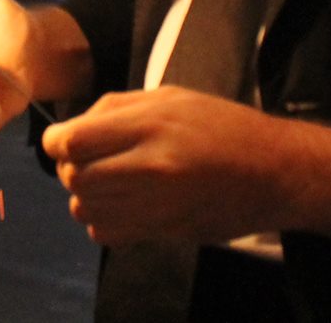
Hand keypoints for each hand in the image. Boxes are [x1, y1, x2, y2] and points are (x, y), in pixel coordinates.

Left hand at [42, 87, 330, 246]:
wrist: (272, 171)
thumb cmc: (222, 126)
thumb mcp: (170, 96)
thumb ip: (117, 108)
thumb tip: (74, 127)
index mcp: (150, 124)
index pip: (73, 141)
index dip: (58, 142)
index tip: (65, 141)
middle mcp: (150, 166)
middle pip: (74, 177)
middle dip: (71, 169)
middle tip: (88, 161)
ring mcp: (157, 204)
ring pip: (84, 208)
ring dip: (86, 195)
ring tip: (109, 181)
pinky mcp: (162, 231)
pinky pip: (104, 233)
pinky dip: (103, 220)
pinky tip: (123, 204)